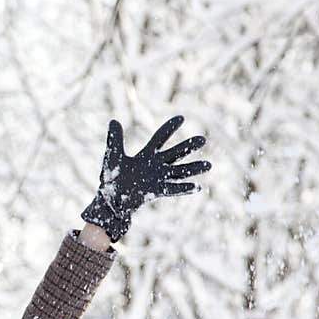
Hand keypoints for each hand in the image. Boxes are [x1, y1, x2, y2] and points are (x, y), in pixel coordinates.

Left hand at [81, 115, 210, 241]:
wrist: (109, 200)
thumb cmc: (111, 180)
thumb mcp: (114, 156)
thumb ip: (115, 139)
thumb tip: (114, 120)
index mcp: (145, 156)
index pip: (160, 139)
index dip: (170, 128)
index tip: (181, 117)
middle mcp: (155, 167)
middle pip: (175, 154)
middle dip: (188, 146)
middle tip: (203, 139)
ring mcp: (157, 179)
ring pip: (179, 172)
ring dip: (193, 169)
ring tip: (209, 165)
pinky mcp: (155, 191)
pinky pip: (172, 189)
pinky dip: (184, 188)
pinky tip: (197, 186)